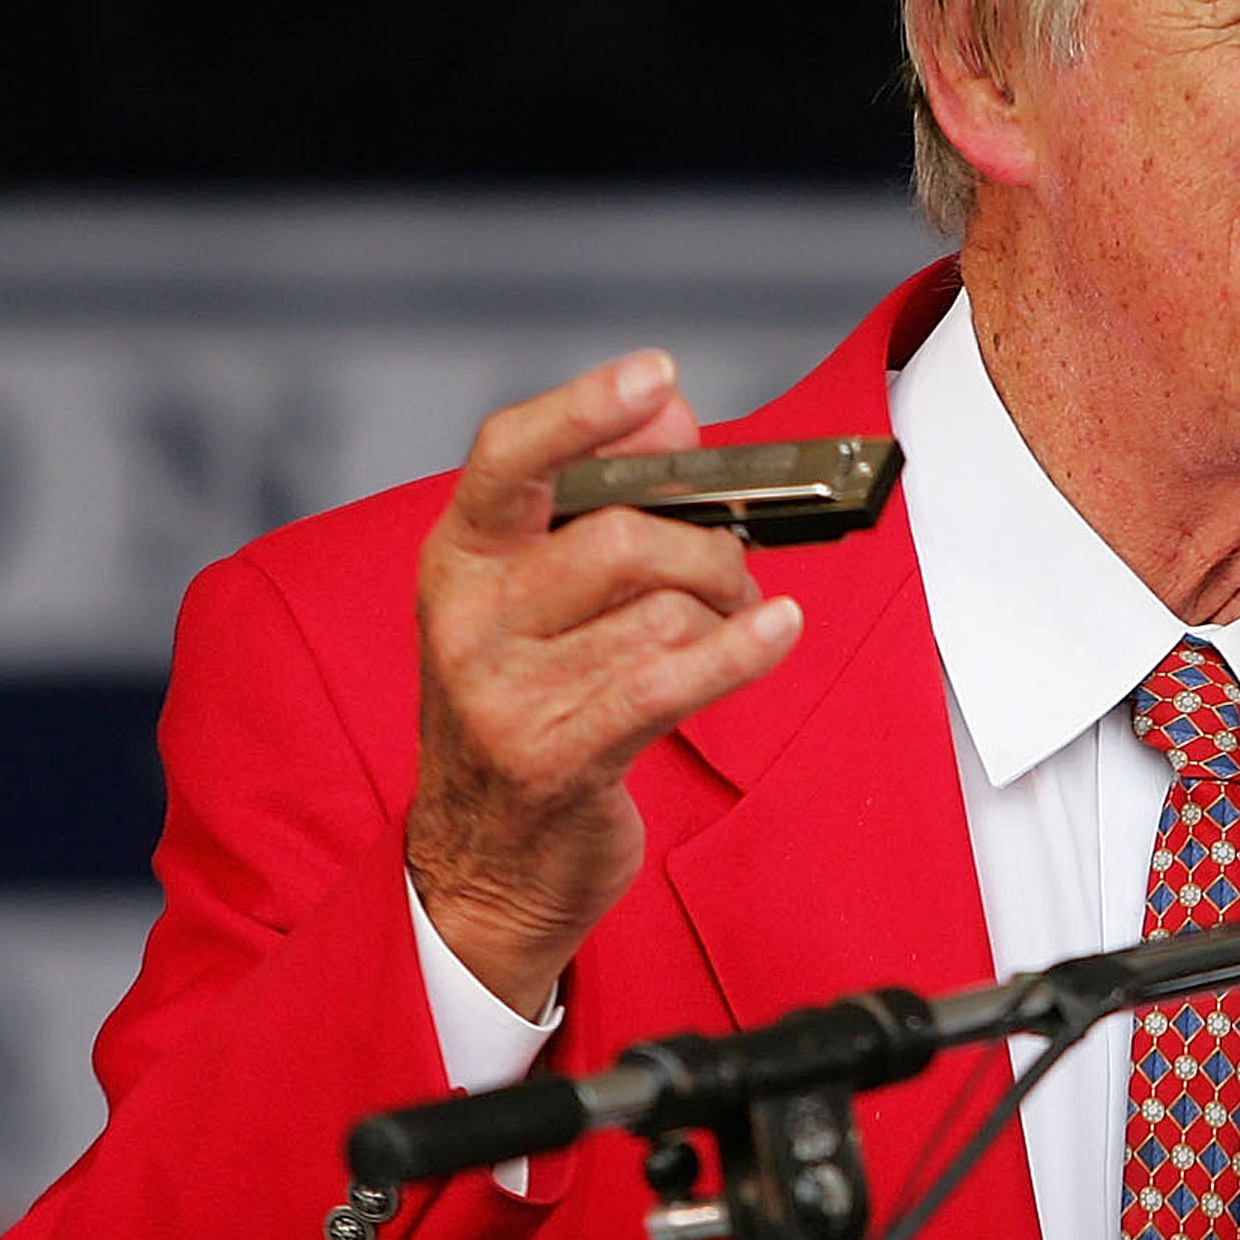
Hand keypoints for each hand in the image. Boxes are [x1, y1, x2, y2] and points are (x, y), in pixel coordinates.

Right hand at [405, 351, 802, 1017]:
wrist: (484, 864)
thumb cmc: (533, 708)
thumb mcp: (543, 597)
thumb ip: (604, 499)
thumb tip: (671, 410)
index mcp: (460, 557)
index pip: (511, 456)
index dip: (585, 408)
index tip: (657, 374)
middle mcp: (468, 617)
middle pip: (622, 537)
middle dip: (707, 550)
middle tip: (735, 574)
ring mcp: (502, 692)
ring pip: (662, 612)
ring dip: (722, 618)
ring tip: (726, 636)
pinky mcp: (553, 756)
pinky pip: (672, 678)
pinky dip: (742, 650)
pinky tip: (779, 632)